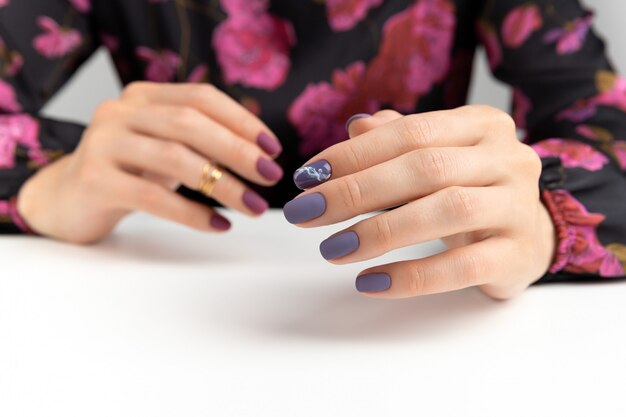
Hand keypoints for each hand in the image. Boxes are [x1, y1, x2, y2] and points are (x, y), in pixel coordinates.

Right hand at [18, 82, 282, 242]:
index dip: (242, 120)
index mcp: (144, 95)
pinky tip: (219, 225)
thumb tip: (261, 152)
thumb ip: (200, 140)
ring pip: (174, 158)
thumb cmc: (129, 171)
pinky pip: (151, 196)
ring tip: (254, 207)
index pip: (201, 97)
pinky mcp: (93, 180)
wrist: (66, 199)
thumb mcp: (165, 146)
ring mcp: (103, 143)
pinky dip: (191, 213)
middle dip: (238, 151)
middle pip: (190, 123)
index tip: (273, 148)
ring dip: (223, 185)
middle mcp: (121, 111)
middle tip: (271, 176)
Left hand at [284, 106, 555, 299]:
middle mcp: (507, 157)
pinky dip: (411, 276)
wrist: (529, 235)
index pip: (409, 132)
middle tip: (304, 214)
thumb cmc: (469, 191)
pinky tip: (371, 282)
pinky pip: (461, 267)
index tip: (306, 178)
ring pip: (445, 211)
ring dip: (379, 232)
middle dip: (356, 191)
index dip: (353, 154)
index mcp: (481, 125)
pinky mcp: (517, 255)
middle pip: (424, 167)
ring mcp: (518, 206)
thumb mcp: (436, 159)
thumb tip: (354, 125)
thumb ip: (398, 140)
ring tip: (332, 250)